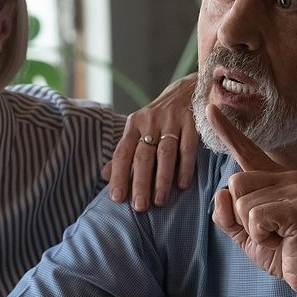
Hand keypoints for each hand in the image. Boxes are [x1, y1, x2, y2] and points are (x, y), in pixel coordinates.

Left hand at [102, 73, 198, 211]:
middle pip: (143, 156)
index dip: (119, 176)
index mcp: (134, 125)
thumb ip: (124, 152)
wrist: (188, 89)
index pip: (122, 153)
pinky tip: (182, 185)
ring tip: (160, 201)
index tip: (117, 198)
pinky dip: (185, 167)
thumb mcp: (139, 129)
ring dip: (162, 179)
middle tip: (139, 206)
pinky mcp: (192, 122)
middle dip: (140, 183)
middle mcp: (150, 121)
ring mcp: (172, 121)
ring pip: (165, 154)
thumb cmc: (160, 117)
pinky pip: (188, 148)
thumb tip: (104, 176)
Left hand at [204, 100, 296, 296]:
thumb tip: (221, 193)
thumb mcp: (246, 234)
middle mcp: (287, 176)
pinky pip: (255, 216)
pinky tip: (282, 240)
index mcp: (274, 179)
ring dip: (252, 229)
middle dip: (240, 217)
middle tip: (268, 232)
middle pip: (234, 183)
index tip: (210, 107)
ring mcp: (295, 188)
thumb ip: (228, 215)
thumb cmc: (282, 252)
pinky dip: (261, 235)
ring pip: (242, 201)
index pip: (246, 152)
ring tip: (277, 236)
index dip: (227, 131)